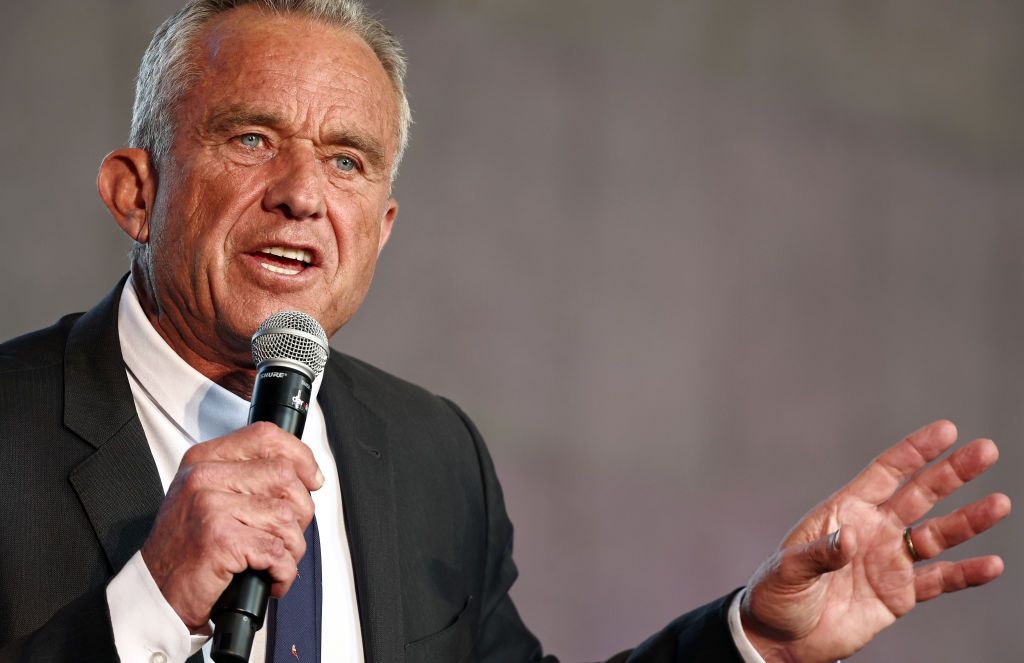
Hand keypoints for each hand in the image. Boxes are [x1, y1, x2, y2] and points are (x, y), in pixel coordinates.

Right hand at [141, 421, 323, 630]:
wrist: (156, 592)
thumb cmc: (187, 549)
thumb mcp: (207, 496)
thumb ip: (247, 476)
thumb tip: (304, 474)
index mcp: (204, 460)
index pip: (266, 436)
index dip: (300, 456)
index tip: (312, 479)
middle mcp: (205, 477)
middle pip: (285, 476)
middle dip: (301, 511)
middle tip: (287, 535)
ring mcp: (211, 506)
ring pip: (286, 516)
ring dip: (292, 547)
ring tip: (275, 560)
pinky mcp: (221, 539)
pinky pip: (277, 551)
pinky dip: (283, 572)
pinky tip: (270, 578)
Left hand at [741, 420, 1009, 662]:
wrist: (782, 638)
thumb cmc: (775, 594)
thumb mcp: (788, 570)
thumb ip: (820, 553)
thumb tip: (851, 539)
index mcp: (844, 512)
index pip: (885, 474)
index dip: (914, 452)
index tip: (946, 431)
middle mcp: (873, 530)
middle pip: (920, 495)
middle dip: (952, 473)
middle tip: (986, 450)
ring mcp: (889, 561)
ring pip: (937, 534)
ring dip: (968, 520)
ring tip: (999, 504)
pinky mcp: (900, 594)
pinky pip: (939, 581)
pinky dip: (965, 574)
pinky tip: (991, 565)